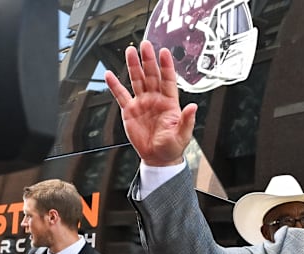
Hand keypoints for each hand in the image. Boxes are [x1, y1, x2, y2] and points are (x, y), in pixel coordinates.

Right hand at [104, 40, 196, 166]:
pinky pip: (121, 95)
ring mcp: (142, 103)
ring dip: (134, 66)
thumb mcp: (183, 134)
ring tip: (130, 52)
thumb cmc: (172, 147)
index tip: (164, 53)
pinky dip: (115, 85)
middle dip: (148, 60)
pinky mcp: (130, 111)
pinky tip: (110, 75)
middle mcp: (155, 99)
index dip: (166, 66)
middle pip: (151, 75)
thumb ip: (187, 120)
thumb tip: (193, 107)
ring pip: (137, 80)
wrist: (158, 158)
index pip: (168, 80)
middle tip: (145, 45)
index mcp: (170, 103)